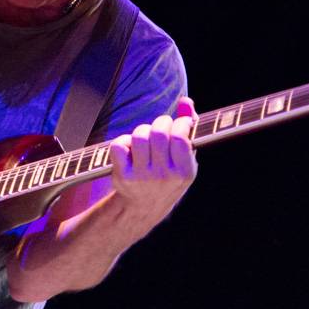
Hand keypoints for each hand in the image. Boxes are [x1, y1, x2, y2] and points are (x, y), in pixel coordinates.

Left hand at [109, 96, 197, 228]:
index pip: (180, 138)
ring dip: (143, 129)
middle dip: (161, 122)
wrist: (144, 207)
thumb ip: (189, 129)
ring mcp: (142, 176)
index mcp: (184, 172)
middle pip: (159, 133)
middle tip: (162, 127)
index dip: (180, 122)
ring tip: (147, 137)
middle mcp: (164, 176)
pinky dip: (123, 141)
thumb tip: (186, 102)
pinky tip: (130, 148)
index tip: (180, 123)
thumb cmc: (169, 176)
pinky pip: (119, 145)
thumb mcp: (186, 160)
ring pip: (139, 136)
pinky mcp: (123, 176)